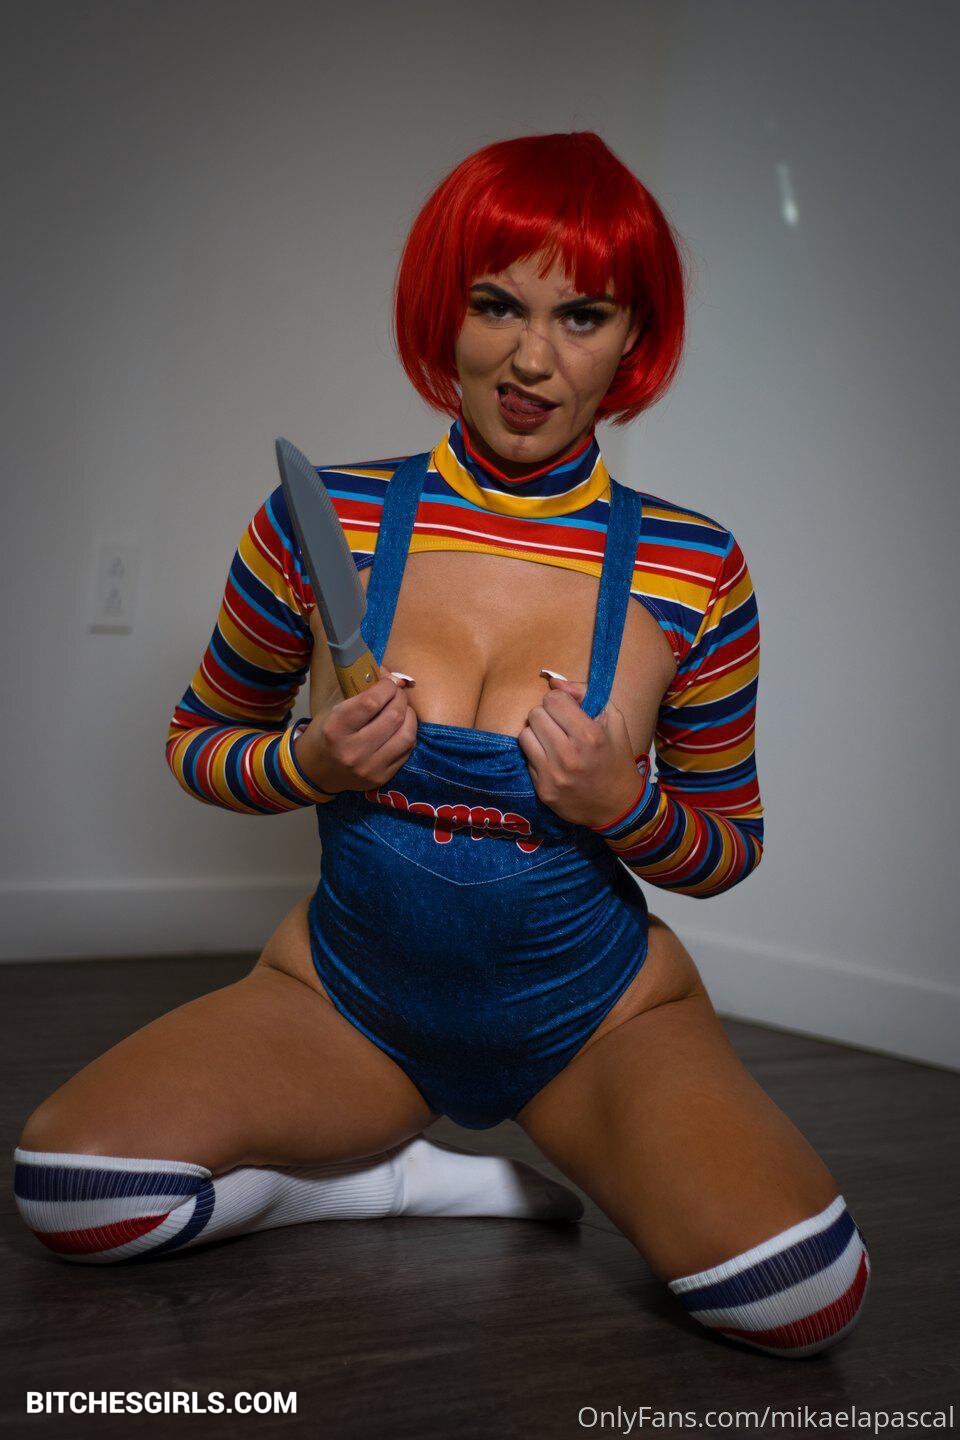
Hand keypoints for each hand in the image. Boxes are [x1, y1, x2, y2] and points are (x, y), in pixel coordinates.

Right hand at [293, 671, 416, 793]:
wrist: (317, 771)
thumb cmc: (326, 732)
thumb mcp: (334, 706)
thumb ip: (361, 688)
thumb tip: (394, 675)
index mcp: (335, 729)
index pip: (371, 702)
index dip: (386, 687)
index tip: (387, 683)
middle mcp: (352, 751)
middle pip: (393, 716)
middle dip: (400, 698)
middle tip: (396, 693)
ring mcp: (369, 768)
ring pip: (406, 735)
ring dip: (409, 716)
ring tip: (402, 709)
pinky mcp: (382, 778)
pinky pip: (407, 751)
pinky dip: (408, 733)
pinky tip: (400, 727)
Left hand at [517, 671, 645, 827]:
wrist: (618, 806)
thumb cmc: (616, 758)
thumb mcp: (614, 720)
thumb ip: (585, 694)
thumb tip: (554, 681)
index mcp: (590, 736)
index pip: (552, 699)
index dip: (560, 701)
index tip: (569, 710)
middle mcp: (569, 756)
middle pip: (535, 714)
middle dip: (547, 715)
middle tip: (560, 726)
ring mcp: (553, 775)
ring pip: (525, 735)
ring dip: (537, 734)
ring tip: (553, 742)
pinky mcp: (543, 791)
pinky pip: (526, 759)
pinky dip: (537, 755)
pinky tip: (553, 761)